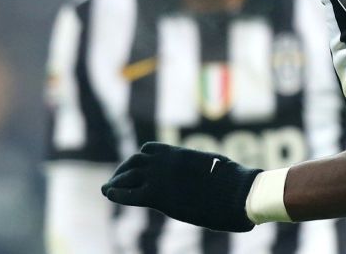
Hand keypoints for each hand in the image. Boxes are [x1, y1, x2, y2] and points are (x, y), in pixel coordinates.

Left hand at [101, 142, 261, 230]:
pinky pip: (129, 194)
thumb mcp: (215, 166)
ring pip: (128, 175)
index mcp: (180, 154)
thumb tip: (209, 169)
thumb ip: (201, 167)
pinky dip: (117, 193)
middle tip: (115, 181)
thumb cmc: (234, 182)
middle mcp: (166, 161)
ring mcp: (160, 177)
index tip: (133, 168)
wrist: (236, 192)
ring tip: (109, 189)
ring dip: (117, 181)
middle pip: (135, 161)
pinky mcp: (157, 195)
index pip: (150, 150)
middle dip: (123, 170)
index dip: (138, 159)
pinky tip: (110, 195)